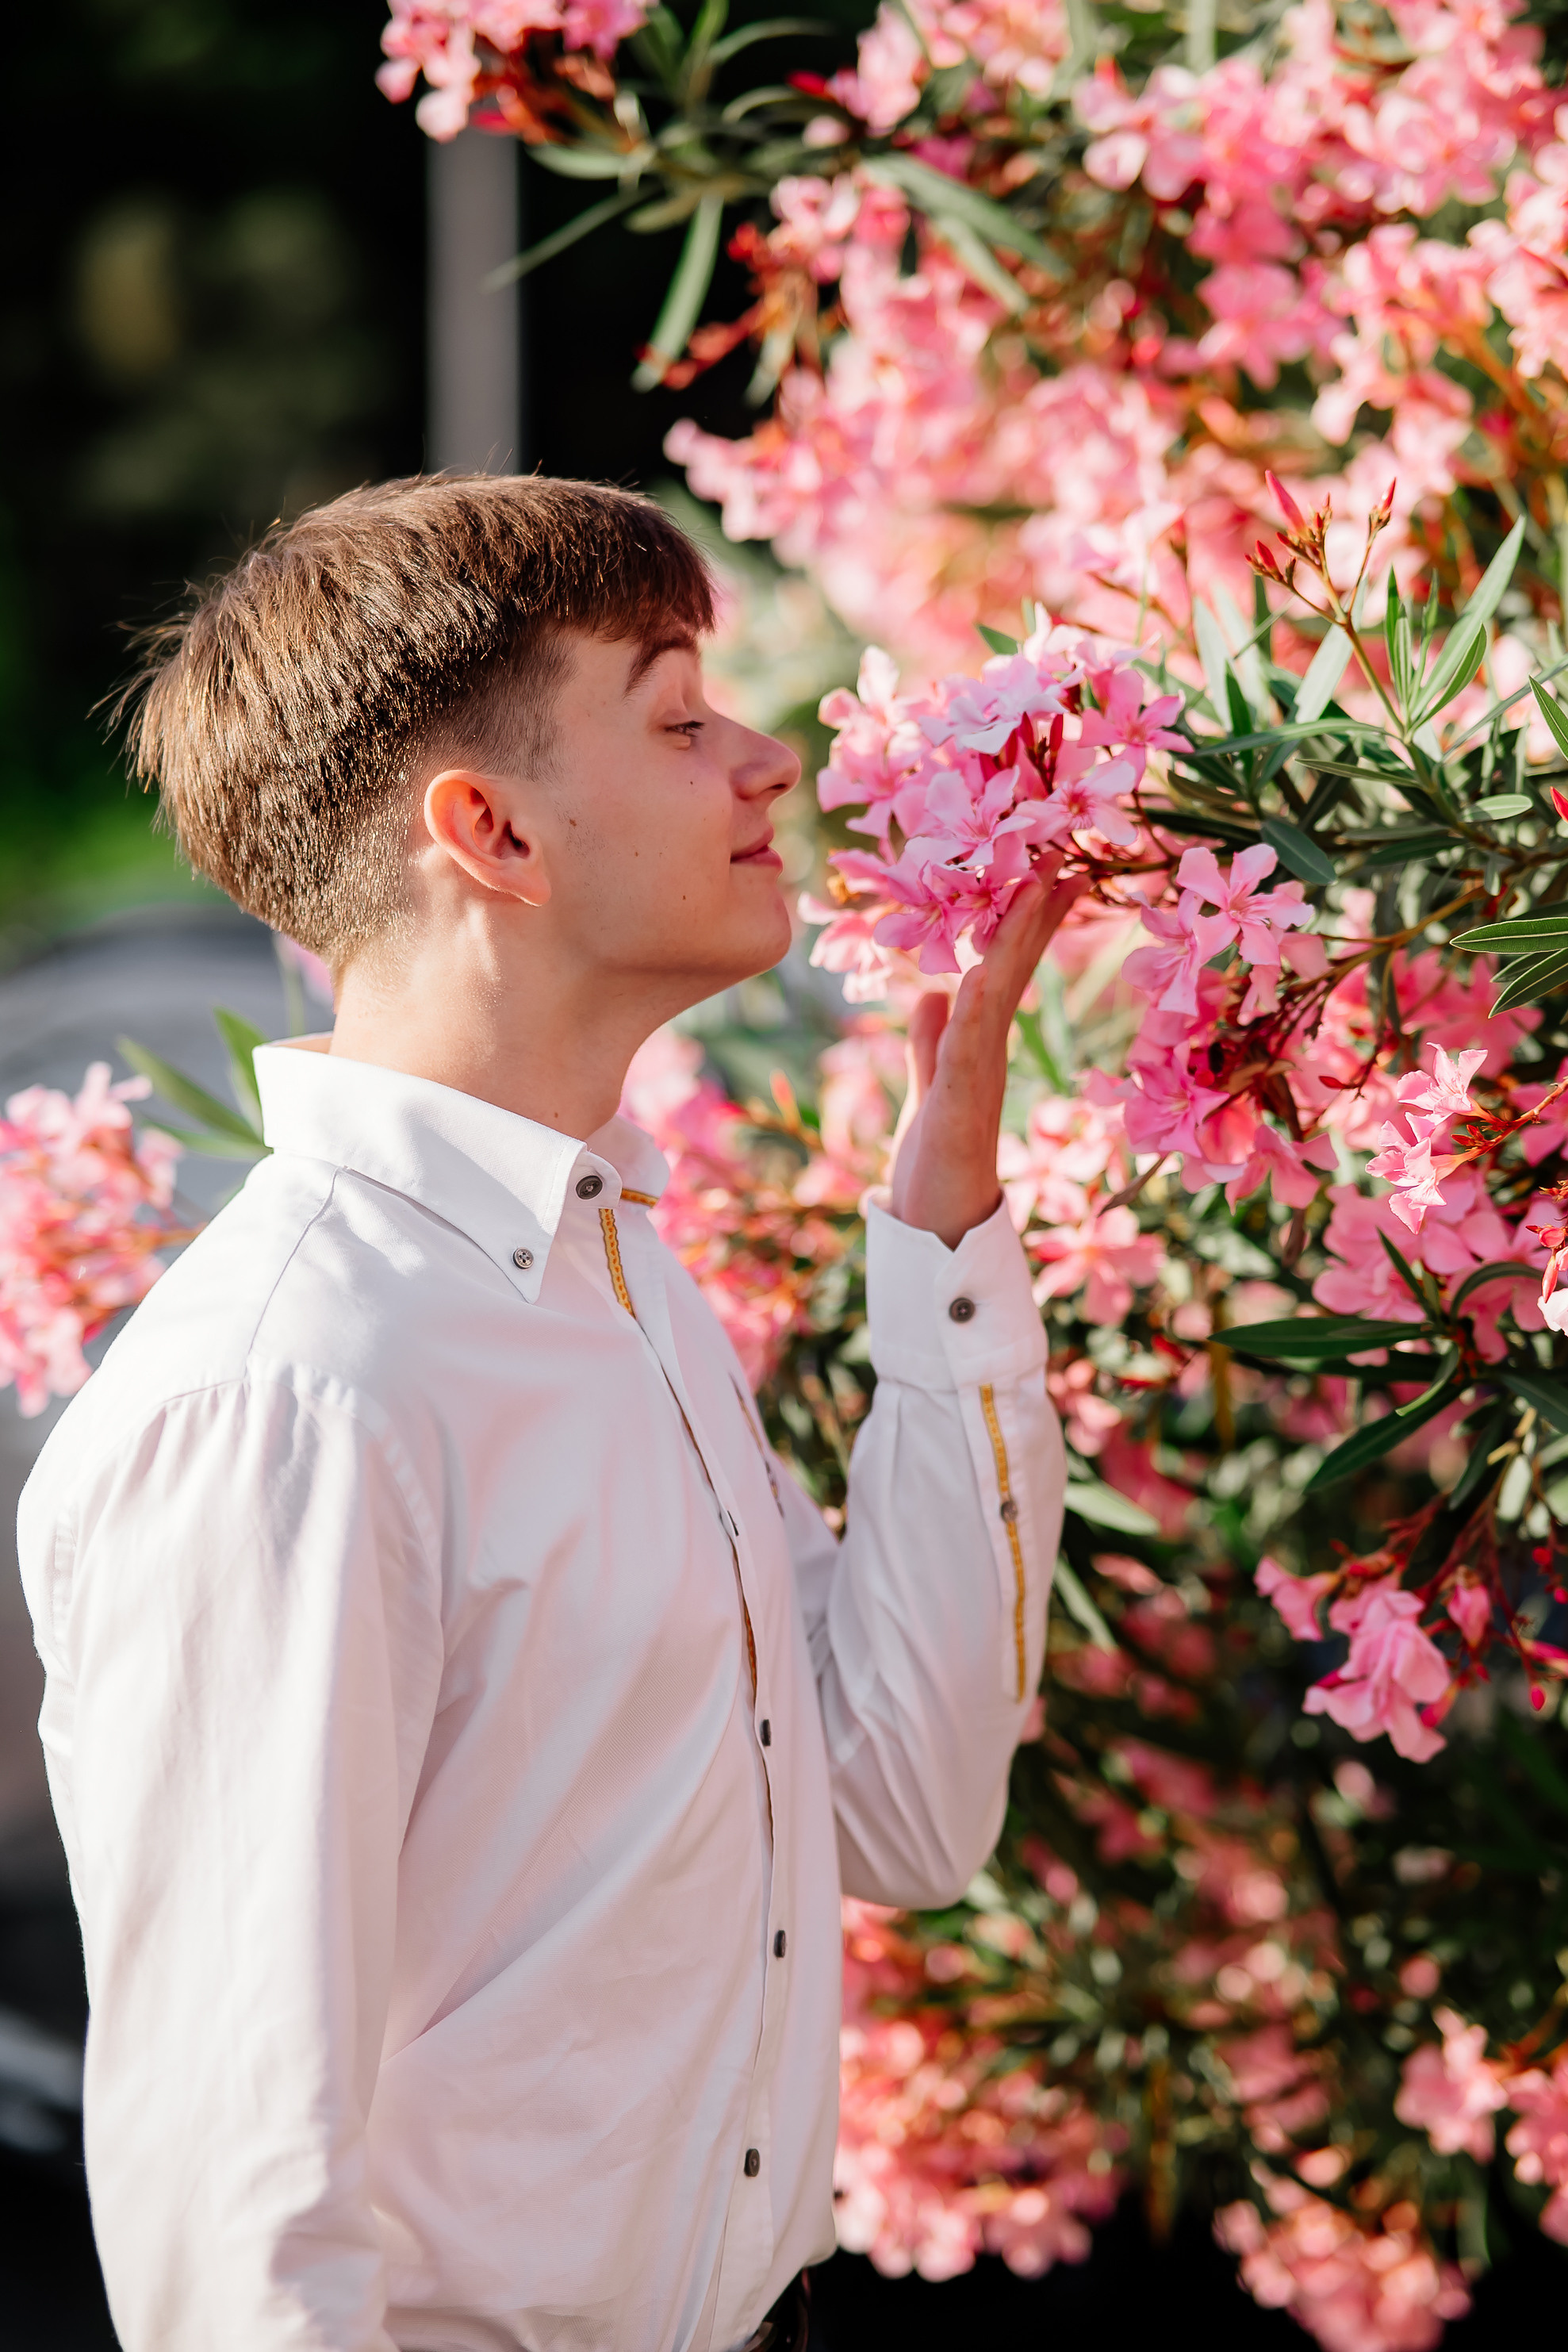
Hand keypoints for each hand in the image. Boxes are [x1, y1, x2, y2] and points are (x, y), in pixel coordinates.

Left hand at [888, 855, 1088, 1248]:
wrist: (932, 1229)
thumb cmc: (933, 1163)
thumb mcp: (928, 1084)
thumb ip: (932, 1041)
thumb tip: (935, 995)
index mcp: (978, 1041)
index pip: (1007, 966)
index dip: (1028, 918)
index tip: (1052, 867)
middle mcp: (985, 1053)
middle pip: (1012, 970)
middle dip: (1035, 913)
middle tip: (1061, 855)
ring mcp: (975, 1079)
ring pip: (997, 1000)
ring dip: (1011, 946)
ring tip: (1028, 891)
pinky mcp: (955, 1110)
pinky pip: (966, 1053)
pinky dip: (970, 1015)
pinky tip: (975, 979)